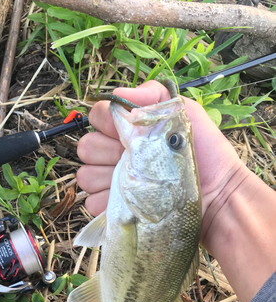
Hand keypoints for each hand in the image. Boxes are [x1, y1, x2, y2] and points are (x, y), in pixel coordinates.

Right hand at [77, 80, 246, 249]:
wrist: (216, 198)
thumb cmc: (205, 155)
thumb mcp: (186, 115)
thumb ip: (154, 96)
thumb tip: (118, 94)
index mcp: (131, 131)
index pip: (98, 116)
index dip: (107, 121)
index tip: (126, 131)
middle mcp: (118, 154)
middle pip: (86, 146)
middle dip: (105, 151)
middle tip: (132, 158)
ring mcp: (114, 182)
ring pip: (85, 175)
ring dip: (104, 178)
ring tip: (132, 183)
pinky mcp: (114, 208)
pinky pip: (92, 202)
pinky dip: (106, 202)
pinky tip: (129, 203)